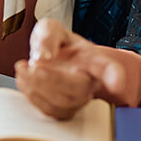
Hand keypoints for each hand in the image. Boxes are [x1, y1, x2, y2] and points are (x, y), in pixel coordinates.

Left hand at [14, 19, 130, 119]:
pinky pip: (50, 112)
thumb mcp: (51, 28)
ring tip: (24, 69)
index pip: (108, 68)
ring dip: (38, 88)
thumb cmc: (55, 44)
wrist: (48, 59)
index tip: (116, 84)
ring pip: (64, 104)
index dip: (115, 77)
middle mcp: (89, 82)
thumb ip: (48, 36)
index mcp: (94, 60)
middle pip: (79, 89)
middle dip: (54, 80)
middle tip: (35, 64)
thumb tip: (43, 57)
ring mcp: (77, 99)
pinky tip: (24, 78)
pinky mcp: (62, 110)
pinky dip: (32, 96)